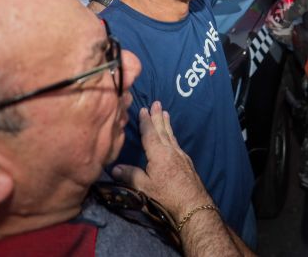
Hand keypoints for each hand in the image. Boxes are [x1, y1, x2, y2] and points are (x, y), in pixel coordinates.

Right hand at [112, 101, 210, 219]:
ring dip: (167, 124)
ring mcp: (181, 156)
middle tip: (157, 103)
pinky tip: (172, 138)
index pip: (150, 134)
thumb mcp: (144, 187)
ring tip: (165, 113)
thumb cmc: (166, 196)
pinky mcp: (186, 163)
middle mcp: (171, 151)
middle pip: (163, 130)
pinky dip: (172, 135)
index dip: (146, 122)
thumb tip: (114, 168)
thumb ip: (130, 175)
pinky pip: (176, 143)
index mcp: (158, 154)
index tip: (143, 109)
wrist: (193, 205)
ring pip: (171, 136)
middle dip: (158, 117)